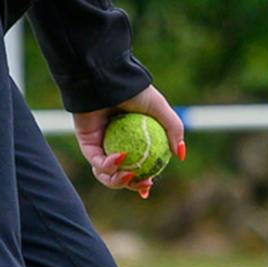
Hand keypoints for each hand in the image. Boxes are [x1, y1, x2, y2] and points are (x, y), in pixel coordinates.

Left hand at [74, 85, 186, 199]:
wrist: (109, 82)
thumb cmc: (135, 92)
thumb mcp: (161, 110)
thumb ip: (174, 130)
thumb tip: (180, 155)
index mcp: (135, 140)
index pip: (140, 166)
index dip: (144, 180)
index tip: (151, 184)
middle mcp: (117, 145)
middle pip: (123, 174)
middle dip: (132, 185)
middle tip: (143, 184)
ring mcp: (101, 146)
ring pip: (107, 174)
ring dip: (118, 181)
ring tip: (129, 175)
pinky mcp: (87, 144)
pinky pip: (97, 161)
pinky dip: (108, 164)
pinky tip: (120, 156)